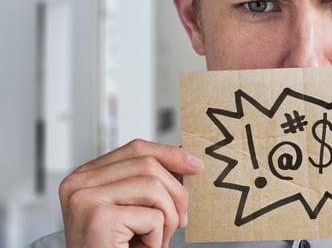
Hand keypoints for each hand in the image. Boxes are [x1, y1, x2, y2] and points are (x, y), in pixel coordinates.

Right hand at [59, 139, 203, 247]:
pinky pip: (152, 216)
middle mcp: (78, 183)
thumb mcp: (132, 209)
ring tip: (156, 240)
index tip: (196, 165)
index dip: (170, 154)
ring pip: (154, 187)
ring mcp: (85, 199)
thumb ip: (147, 183)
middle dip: (176, 194)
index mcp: (86, 176)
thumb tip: (188, 162)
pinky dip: (157, 237)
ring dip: (167, 219)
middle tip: (180, 222)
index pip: (136, 149)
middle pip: (148, 165)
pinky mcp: (98, 218)